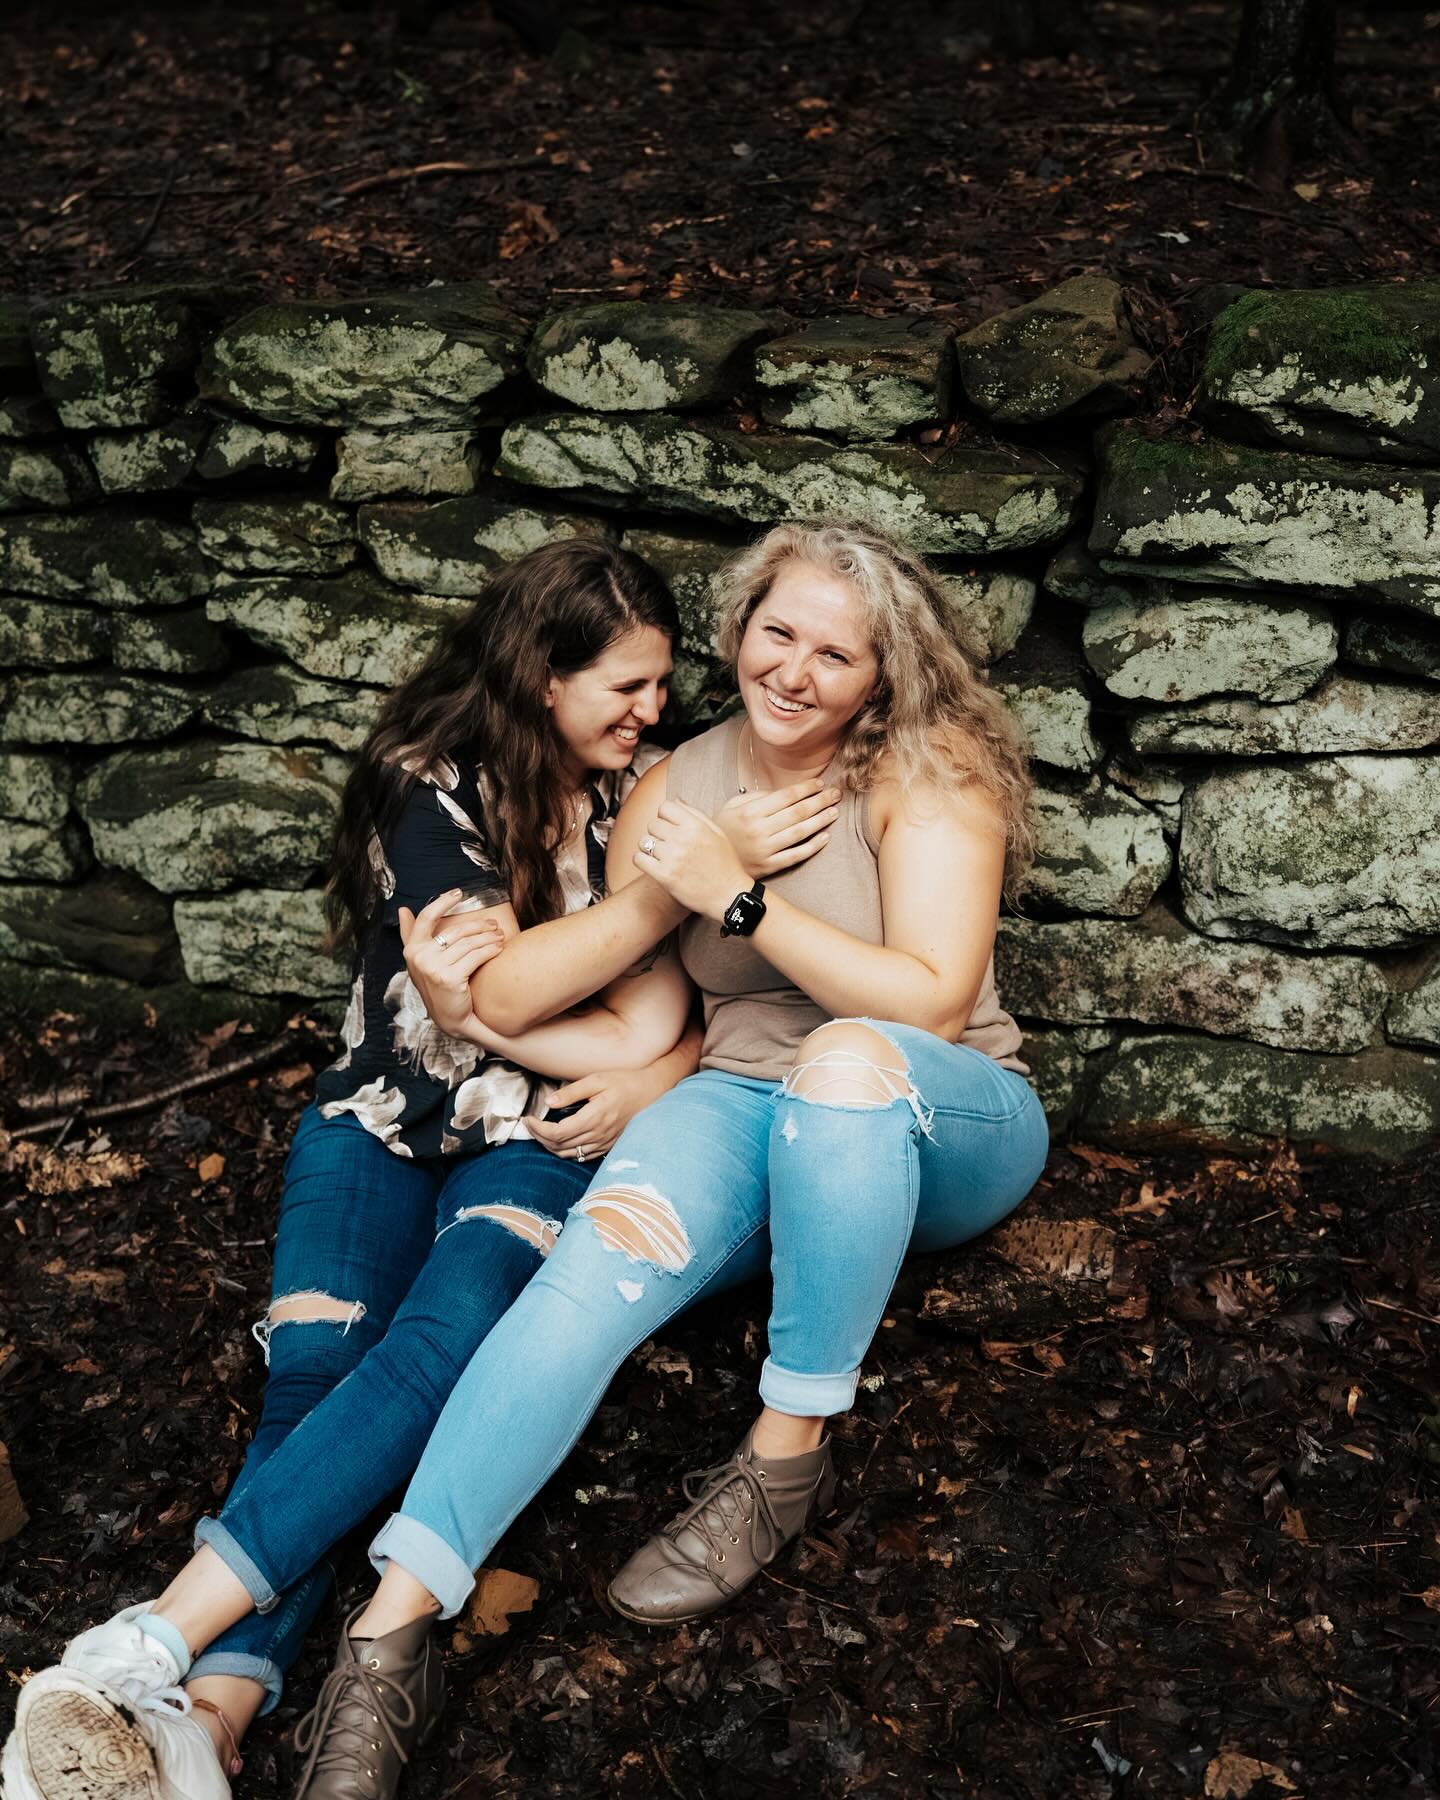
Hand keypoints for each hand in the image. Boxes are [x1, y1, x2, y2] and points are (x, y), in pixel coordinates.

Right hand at [398, 890, 508, 1039]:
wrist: (452, 1019)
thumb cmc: (438, 986)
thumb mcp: (420, 962)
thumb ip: (411, 935)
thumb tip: (402, 909)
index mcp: (411, 950)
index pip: (426, 918)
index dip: (442, 902)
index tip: (459, 893)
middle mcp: (419, 958)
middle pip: (456, 931)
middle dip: (478, 926)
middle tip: (493, 925)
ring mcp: (433, 968)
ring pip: (468, 943)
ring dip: (488, 937)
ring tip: (500, 936)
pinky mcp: (449, 978)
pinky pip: (475, 956)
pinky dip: (490, 950)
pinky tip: (499, 949)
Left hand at [523, 1064, 669, 1161]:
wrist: (651, 1091)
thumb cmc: (625, 1081)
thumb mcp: (597, 1079)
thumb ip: (571, 1092)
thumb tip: (549, 1102)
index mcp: (594, 1118)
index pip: (557, 1133)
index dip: (538, 1129)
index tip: (529, 1119)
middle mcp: (599, 1135)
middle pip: (559, 1146)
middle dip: (540, 1137)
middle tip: (531, 1124)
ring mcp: (605, 1143)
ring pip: (569, 1155)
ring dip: (551, 1146)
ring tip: (541, 1132)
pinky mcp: (609, 1146)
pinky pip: (582, 1156)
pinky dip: (566, 1151)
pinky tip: (561, 1139)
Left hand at [634, 799, 749, 919]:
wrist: (729, 896)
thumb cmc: (726, 866)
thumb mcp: (718, 834)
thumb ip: (696, 815)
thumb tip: (676, 801)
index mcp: (696, 826)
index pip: (665, 807)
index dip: (665, 816)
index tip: (669, 826)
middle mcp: (683, 839)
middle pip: (652, 824)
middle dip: (657, 833)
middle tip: (667, 844)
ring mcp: (672, 857)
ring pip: (644, 841)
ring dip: (649, 847)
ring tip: (661, 855)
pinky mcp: (664, 875)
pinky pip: (639, 859)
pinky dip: (642, 861)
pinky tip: (652, 864)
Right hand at [716, 780, 839, 877]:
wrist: (707, 862)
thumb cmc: (724, 829)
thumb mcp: (732, 806)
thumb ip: (757, 797)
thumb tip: (786, 793)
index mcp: (750, 812)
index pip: (786, 796)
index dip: (806, 788)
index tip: (820, 783)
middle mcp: (759, 830)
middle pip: (797, 812)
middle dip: (820, 801)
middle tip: (835, 794)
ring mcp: (765, 850)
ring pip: (800, 833)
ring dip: (821, 820)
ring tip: (834, 811)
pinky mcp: (769, 867)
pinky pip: (796, 855)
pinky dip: (813, 846)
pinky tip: (825, 837)